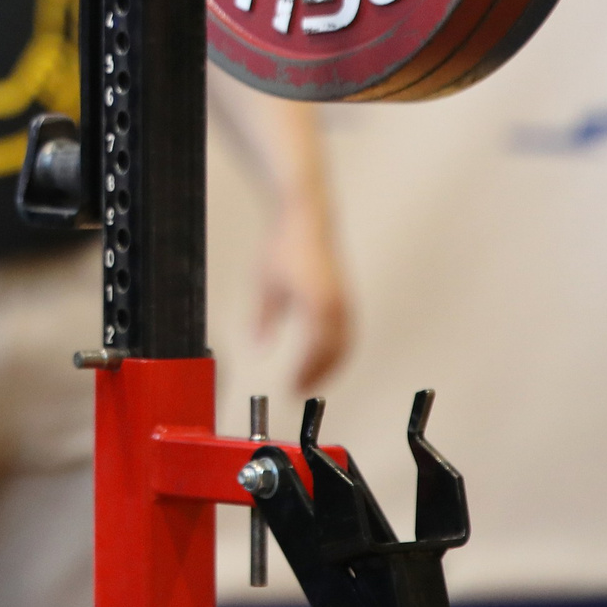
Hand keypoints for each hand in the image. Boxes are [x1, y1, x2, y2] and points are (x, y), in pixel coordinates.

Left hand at [256, 206, 351, 389]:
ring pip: (346, 343)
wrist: (305, 217)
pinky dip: (338, 349)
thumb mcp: (265, 284)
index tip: (292, 388)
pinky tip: (324, 354)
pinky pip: (347, 331)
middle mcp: (337, 305)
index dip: (305, 373)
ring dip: (332, 365)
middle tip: (302, 389)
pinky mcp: (345, 296)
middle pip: (336, 352)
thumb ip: (263, 318)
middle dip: (321, 374)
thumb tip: (259, 347)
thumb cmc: (284, 245)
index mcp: (318, 305)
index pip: (316, 351)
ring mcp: (345, 300)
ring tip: (313, 378)